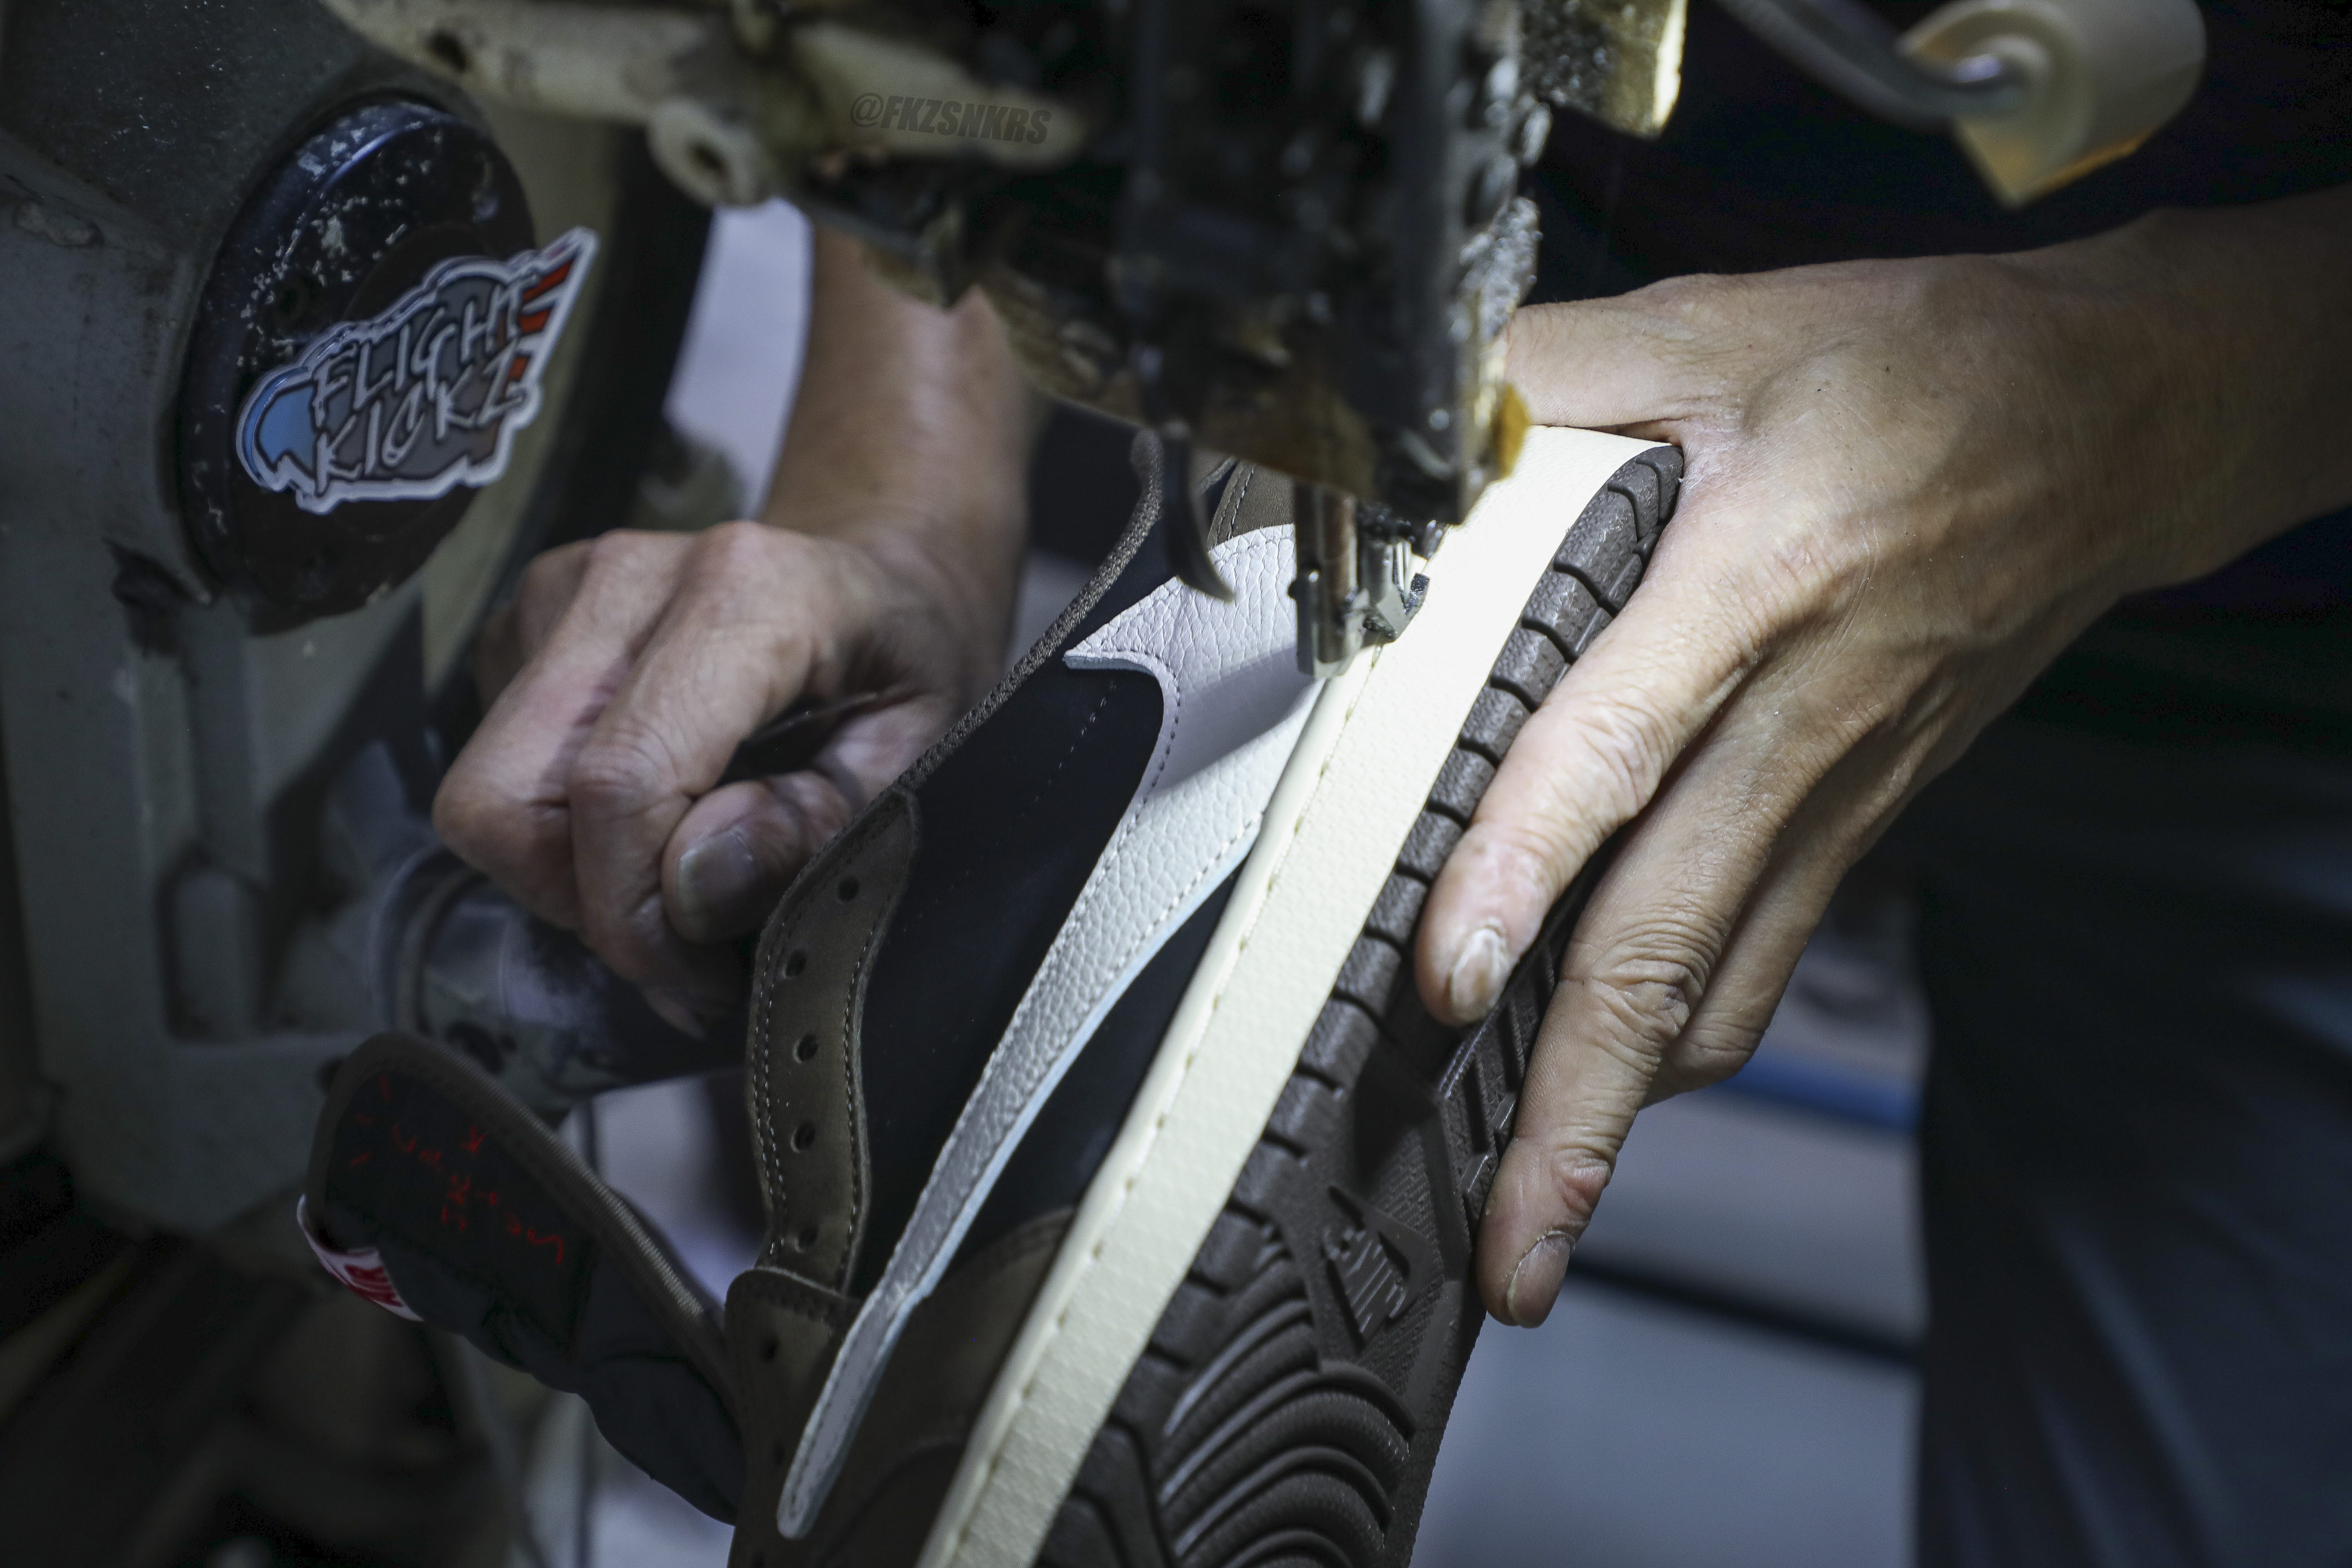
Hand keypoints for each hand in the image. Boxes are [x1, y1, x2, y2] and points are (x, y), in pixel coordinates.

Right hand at [435, 229, 1033, 1025]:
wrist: (880, 570)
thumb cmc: (906, 664)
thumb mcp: (916, 756)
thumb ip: (813, 824)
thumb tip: (693, 888)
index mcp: (745, 591)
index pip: (621, 781)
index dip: (638, 913)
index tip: (699, 980)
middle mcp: (631, 576)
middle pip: (509, 796)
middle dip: (585, 905)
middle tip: (680, 949)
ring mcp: (564, 591)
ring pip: (487, 794)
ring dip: (569, 876)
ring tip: (672, 885)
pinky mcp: (529, 621)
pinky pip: (497, 767)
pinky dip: (562, 829)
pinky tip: (652, 818)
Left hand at [1414, 191, 2351, 1325]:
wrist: (2119, 423)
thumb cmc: (1928, 369)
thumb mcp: (1738, 322)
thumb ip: (1561, 362)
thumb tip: (1416, 397)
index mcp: (1759, 579)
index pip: (1617, 745)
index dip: (1523, 867)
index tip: (1446, 978)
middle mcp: (1802, 711)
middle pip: (1668, 934)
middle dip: (1572, 1103)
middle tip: (1499, 1246)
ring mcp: (1842, 784)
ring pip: (1716, 980)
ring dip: (1623, 1113)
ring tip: (1539, 1228)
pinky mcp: (1864, 816)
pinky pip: (1766, 955)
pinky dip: (1688, 1043)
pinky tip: (1625, 1098)